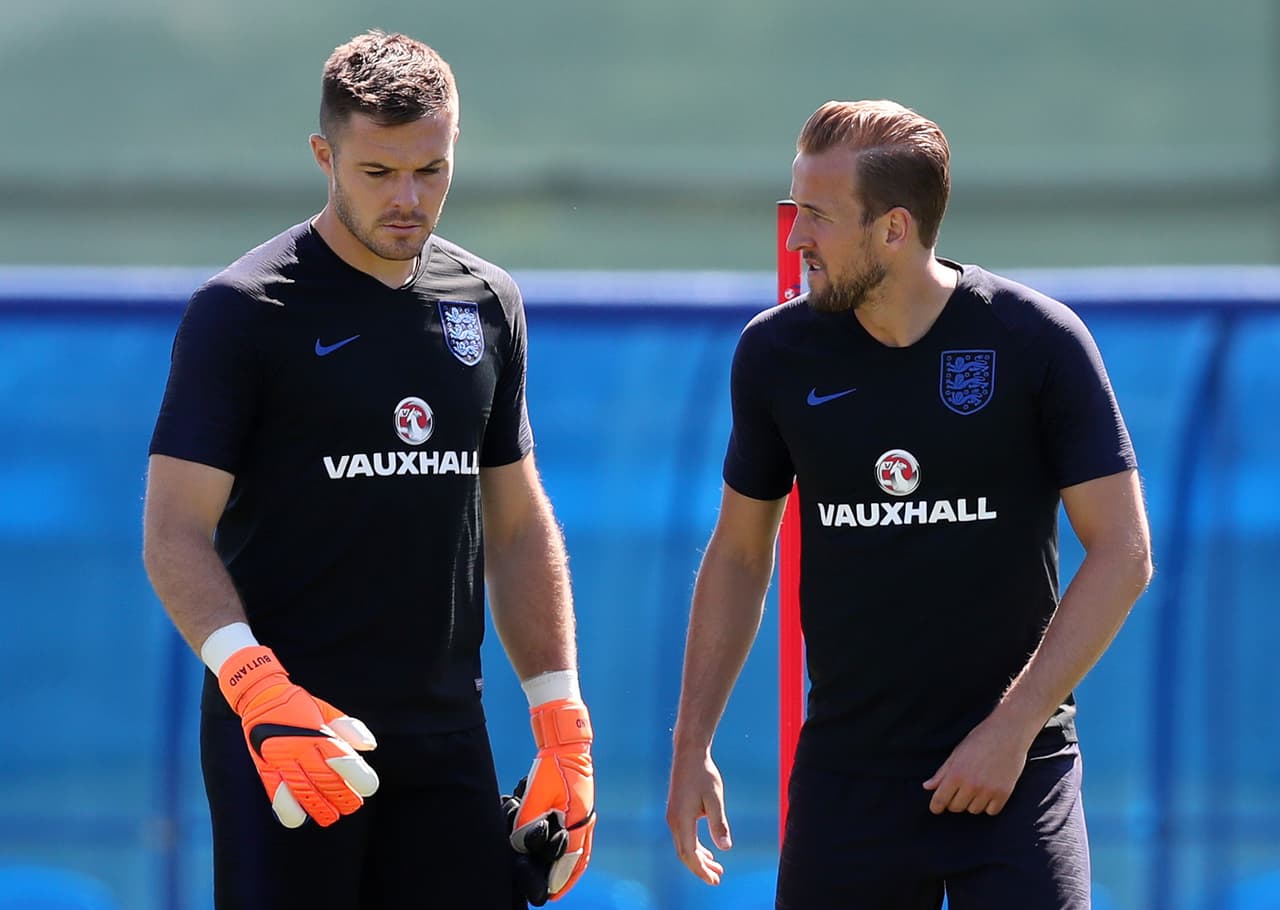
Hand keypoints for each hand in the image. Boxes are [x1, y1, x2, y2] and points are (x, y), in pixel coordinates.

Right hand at [218, 645, 378, 827]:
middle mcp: (300, 747)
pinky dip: (288, 809)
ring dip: (319, 808)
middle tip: (353, 805)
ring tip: (332, 816)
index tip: (369, 787)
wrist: (262, 697)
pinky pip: (275, 795)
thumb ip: (350, 729)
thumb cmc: (301, 707)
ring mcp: (281, 759)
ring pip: (303, 792)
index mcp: (319, 732)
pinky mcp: (265, 769)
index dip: (358, 776)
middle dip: (343, 797)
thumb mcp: (328, 712)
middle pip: (326, 780)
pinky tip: (301, 817)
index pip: (342, 759)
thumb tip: (369, 747)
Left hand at [509, 698, 594, 899]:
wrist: (566, 742)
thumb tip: (520, 845)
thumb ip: (528, 821)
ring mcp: (585, 813)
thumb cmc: (553, 766)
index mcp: (579, 818)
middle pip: (580, 857)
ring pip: (581, 848)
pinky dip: (571, 850)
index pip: (570, 856)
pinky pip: (578, 836)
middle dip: (567, 876)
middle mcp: (586, 819)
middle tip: (555, 892)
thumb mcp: (536, 794)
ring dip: (570, 865)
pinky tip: (561, 852)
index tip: (551, 893)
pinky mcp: (581, 806)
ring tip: (560, 880)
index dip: (560, 877)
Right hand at [665, 749, 730, 884]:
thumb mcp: (715, 799)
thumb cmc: (703, 774)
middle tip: (717, 879)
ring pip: (684, 846)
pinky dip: (696, 847)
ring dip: (700, 859)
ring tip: (717, 868)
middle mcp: (673, 821)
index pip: (689, 854)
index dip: (701, 870)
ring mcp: (673, 817)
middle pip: (685, 854)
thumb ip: (719, 824)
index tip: (714, 880)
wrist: (689, 754)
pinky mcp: (677, 812)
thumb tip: (725, 848)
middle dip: (701, 868)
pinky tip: (708, 851)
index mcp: (681, 820)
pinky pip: (685, 837)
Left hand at [922, 713, 1033, 815]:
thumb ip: (942, 773)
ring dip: (971, 802)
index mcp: (956, 774)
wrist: (1008, 733)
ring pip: (973, 810)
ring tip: (976, 786)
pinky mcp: (1004, 794)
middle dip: (954, 801)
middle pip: (956, 807)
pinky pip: (991, 811)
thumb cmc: (980, 739)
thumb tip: (927, 786)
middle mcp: (971, 785)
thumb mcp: (957, 753)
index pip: (940, 800)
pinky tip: (988, 792)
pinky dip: (988, 805)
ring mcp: (988, 791)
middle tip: (959, 789)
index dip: (936, 806)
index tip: (936, 808)